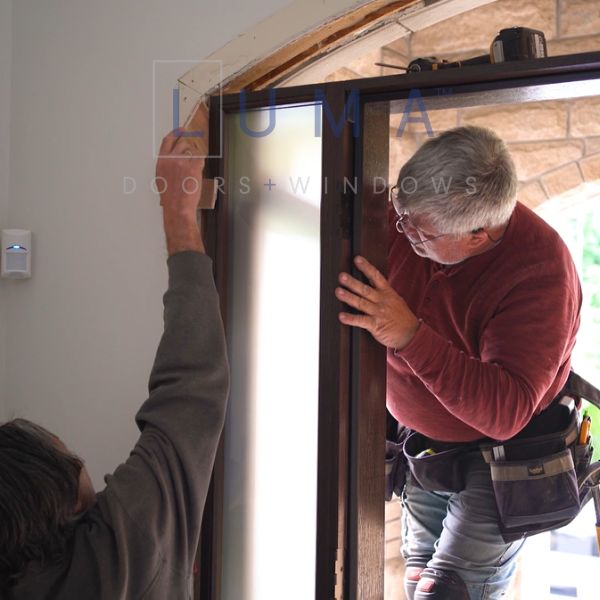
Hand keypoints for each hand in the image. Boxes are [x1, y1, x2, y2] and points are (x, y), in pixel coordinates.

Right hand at [155, 116, 206, 254]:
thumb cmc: (170, 198)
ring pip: (193, 151)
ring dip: (195, 158)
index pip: (167, 140)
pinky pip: (201, 158)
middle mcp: (170, 158)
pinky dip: (200, 164)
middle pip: (182, 143)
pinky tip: (197, 174)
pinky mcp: (193, 167)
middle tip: (194, 150)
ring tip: (192, 173)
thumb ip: (167, 166)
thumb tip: (174, 159)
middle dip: (189, 146)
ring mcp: (182, 162)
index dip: (175, 133)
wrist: (177, 208)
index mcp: (161, 161)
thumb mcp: (162, 178)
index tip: (181, 129)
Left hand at [336, 255, 419, 350]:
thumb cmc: (402, 317)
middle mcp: (382, 301)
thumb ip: (383, 292)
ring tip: (338, 292)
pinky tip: (341, 316)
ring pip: (361, 303)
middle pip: (365, 290)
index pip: (376, 277)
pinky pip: (361, 321)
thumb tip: (371, 282)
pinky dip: (351, 319)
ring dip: (349, 297)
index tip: (357, 259)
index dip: (366, 267)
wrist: (412, 334)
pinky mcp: (376, 325)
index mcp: (387, 293)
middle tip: (341, 276)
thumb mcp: (395, 300)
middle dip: (352, 282)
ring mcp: (379, 313)